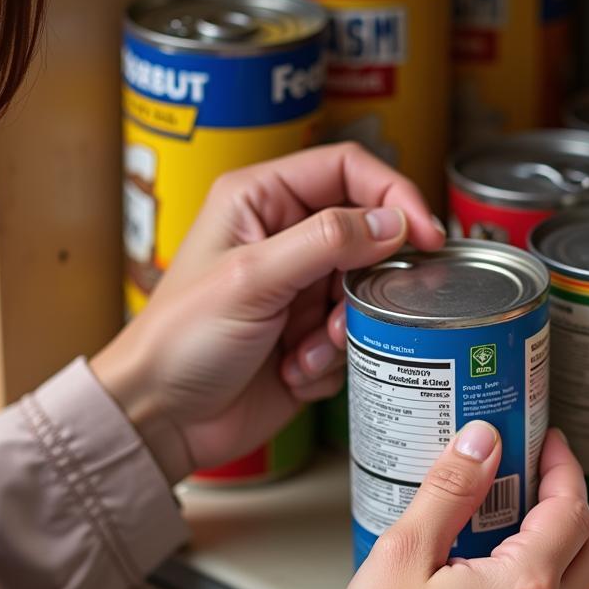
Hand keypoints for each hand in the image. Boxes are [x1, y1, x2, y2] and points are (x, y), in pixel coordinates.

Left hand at [91, 143, 443, 483]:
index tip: (426, 234)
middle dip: (366, 283)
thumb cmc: (181, 339)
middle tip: (350, 314)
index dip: (393, 196)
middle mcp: (285, 238)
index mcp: (261, 200)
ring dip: (345, 329)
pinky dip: (332, 359)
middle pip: (366, 237)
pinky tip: (291, 371)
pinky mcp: (310, 335)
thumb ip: (326, 241)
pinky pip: (356, 336)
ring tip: (303, 351)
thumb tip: (392, 222)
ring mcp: (299, 289)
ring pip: (366, 293)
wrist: (162, 418)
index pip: (347, 170)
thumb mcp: (253, 279)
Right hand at [305, 425, 588, 588]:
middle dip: (567, 509)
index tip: (548, 446)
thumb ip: (450, 489)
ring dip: (557, 557)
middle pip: (588, 548)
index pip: (571, 508)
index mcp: (526, 585)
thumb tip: (482, 441)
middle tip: (531, 486)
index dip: (562, 469)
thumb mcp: (404, 553)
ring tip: (508, 538)